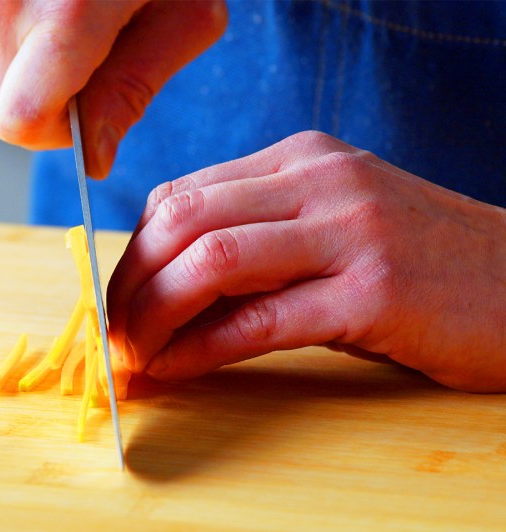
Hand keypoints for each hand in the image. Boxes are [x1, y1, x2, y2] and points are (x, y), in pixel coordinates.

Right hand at [0, 0, 226, 177]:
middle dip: (47, 85)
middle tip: (85, 31)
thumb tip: (91, 153)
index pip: (20, 119)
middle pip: (3, 98)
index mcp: (67, 10)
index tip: (83, 106)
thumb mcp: (184, 10)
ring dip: (19, 52)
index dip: (56, 127)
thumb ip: (133, 88)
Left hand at [107, 131, 505, 391]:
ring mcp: (350, 231)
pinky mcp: (375, 292)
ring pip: (211, 261)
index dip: (134, 252)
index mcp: (302, 161)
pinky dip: (202, 348)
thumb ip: (258, 242)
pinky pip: (259, 320)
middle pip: (182, 221)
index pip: (182, 195)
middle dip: (130, 283)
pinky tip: (178, 368)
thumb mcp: (332, 229)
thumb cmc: (420, 265)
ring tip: (134, 355)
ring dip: (155, 314)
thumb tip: (168, 288)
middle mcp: (321, 182)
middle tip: (114, 333)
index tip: (119, 298)